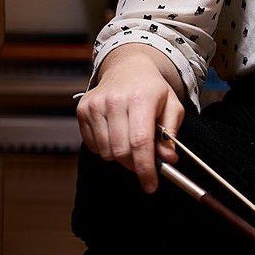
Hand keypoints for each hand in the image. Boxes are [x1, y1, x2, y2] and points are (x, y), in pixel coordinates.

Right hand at [77, 44, 186, 194]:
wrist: (127, 68)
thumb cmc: (152, 90)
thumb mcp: (172, 107)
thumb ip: (171, 134)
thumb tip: (167, 159)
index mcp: (140, 98)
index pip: (140, 142)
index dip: (145, 168)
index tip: (151, 185)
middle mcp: (115, 100)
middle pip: (121, 151)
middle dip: (135, 165)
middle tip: (145, 164)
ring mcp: (95, 105)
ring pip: (106, 152)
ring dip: (120, 157)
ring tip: (131, 143)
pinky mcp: (82, 110)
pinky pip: (93, 145)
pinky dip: (106, 148)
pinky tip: (116, 135)